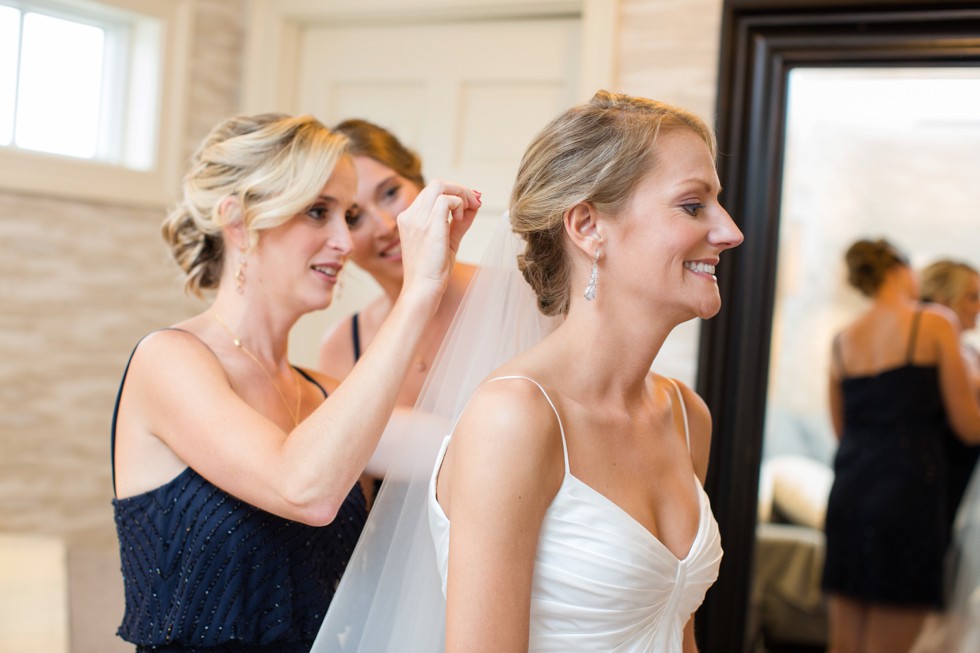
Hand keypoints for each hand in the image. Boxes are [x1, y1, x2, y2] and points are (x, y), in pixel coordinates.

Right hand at [397, 180, 480, 302]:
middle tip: (474, 203)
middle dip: (460, 190)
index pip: (432, 193)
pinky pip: (446, 199)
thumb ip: (459, 222)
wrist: (423, 289)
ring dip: (461, 194)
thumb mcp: (448, 240)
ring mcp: (417, 219)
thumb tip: (474, 205)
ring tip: (466, 213)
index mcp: (409, 219)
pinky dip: (459, 204)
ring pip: (440, 186)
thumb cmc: (433, 271)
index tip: (470, 204)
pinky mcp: (429, 225)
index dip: (454, 194)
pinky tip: (460, 219)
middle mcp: (410, 215)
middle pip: (436, 184)